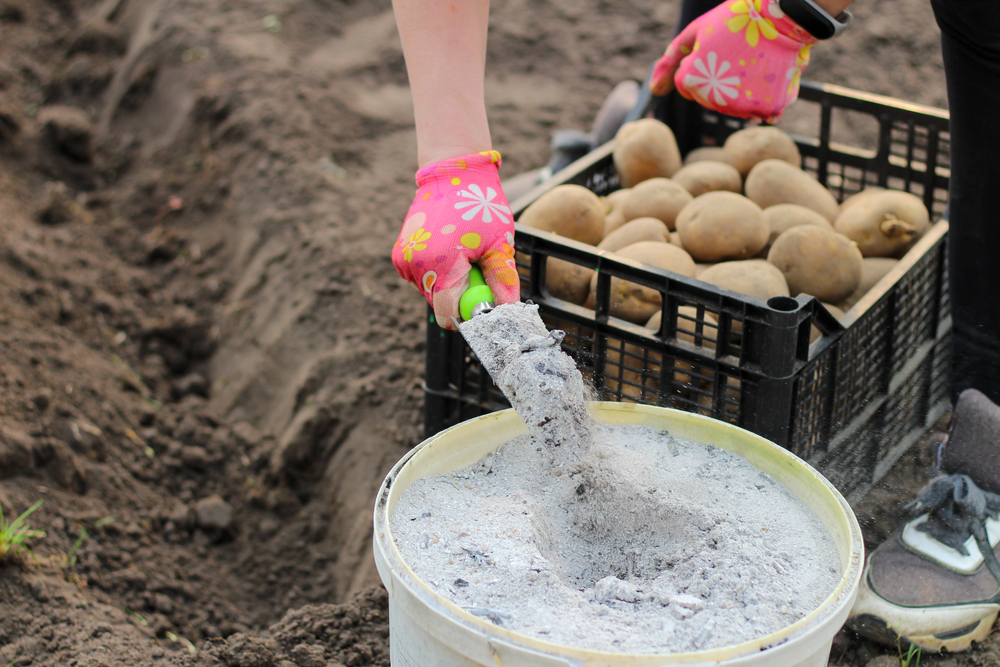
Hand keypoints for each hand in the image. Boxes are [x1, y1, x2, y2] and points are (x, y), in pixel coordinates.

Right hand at [392, 150, 519, 328]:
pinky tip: (445, 250)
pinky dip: (434, 272)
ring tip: (460, 253)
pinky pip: (420, 279)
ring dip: (447, 283)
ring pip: (430, 292)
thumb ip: (501, 279)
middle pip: (440, 305)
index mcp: (441, 265)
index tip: (481, 302)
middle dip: (459, 295)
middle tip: (474, 268)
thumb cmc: (477, 206)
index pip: (447, 314)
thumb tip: (507, 309)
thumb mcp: (498, 243)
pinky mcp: (399, 255)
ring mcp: (404, 260)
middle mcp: (416, 266)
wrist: (450, 174)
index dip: (466, 316)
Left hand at [650, 0, 815, 122]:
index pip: (687, 86)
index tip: (718, 48)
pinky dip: (763, 98)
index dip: (702, 64)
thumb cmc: (735, 20)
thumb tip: (654, 92)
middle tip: (738, 54)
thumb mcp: (695, 33)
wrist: (782, 15)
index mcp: (693, 80)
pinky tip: (767, 77)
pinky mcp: (766, 109)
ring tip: (753, 63)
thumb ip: (670, 62)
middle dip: (719, 80)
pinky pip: (758, 112)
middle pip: (709, 100)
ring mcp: (741, 106)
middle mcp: (714, 99)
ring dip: (741, 90)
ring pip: (733, 107)